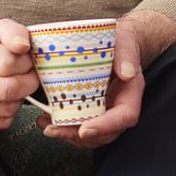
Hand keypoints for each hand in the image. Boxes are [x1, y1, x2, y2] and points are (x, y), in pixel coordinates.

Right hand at [0, 18, 39, 130]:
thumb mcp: (0, 29)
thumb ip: (15, 33)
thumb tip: (23, 46)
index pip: (7, 63)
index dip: (26, 63)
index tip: (28, 61)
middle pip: (8, 90)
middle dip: (28, 84)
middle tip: (31, 77)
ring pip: (7, 108)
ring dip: (20, 98)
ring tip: (17, 85)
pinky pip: (1, 121)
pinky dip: (11, 111)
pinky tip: (7, 98)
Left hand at [39, 16, 153, 149]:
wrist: (114, 41)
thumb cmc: (120, 40)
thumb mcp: (125, 40)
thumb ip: (127, 54)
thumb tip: (127, 73)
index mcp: (131, 92)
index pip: (125, 116)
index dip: (105, 126)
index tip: (84, 129)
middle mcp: (119, 105)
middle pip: (105, 133)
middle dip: (79, 136)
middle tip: (54, 130)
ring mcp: (105, 109)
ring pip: (91, 135)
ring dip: (67, 135)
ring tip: (46, 126)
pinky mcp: (90, 108)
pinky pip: (79, 125)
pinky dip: (63, 127)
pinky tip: (45, 120)